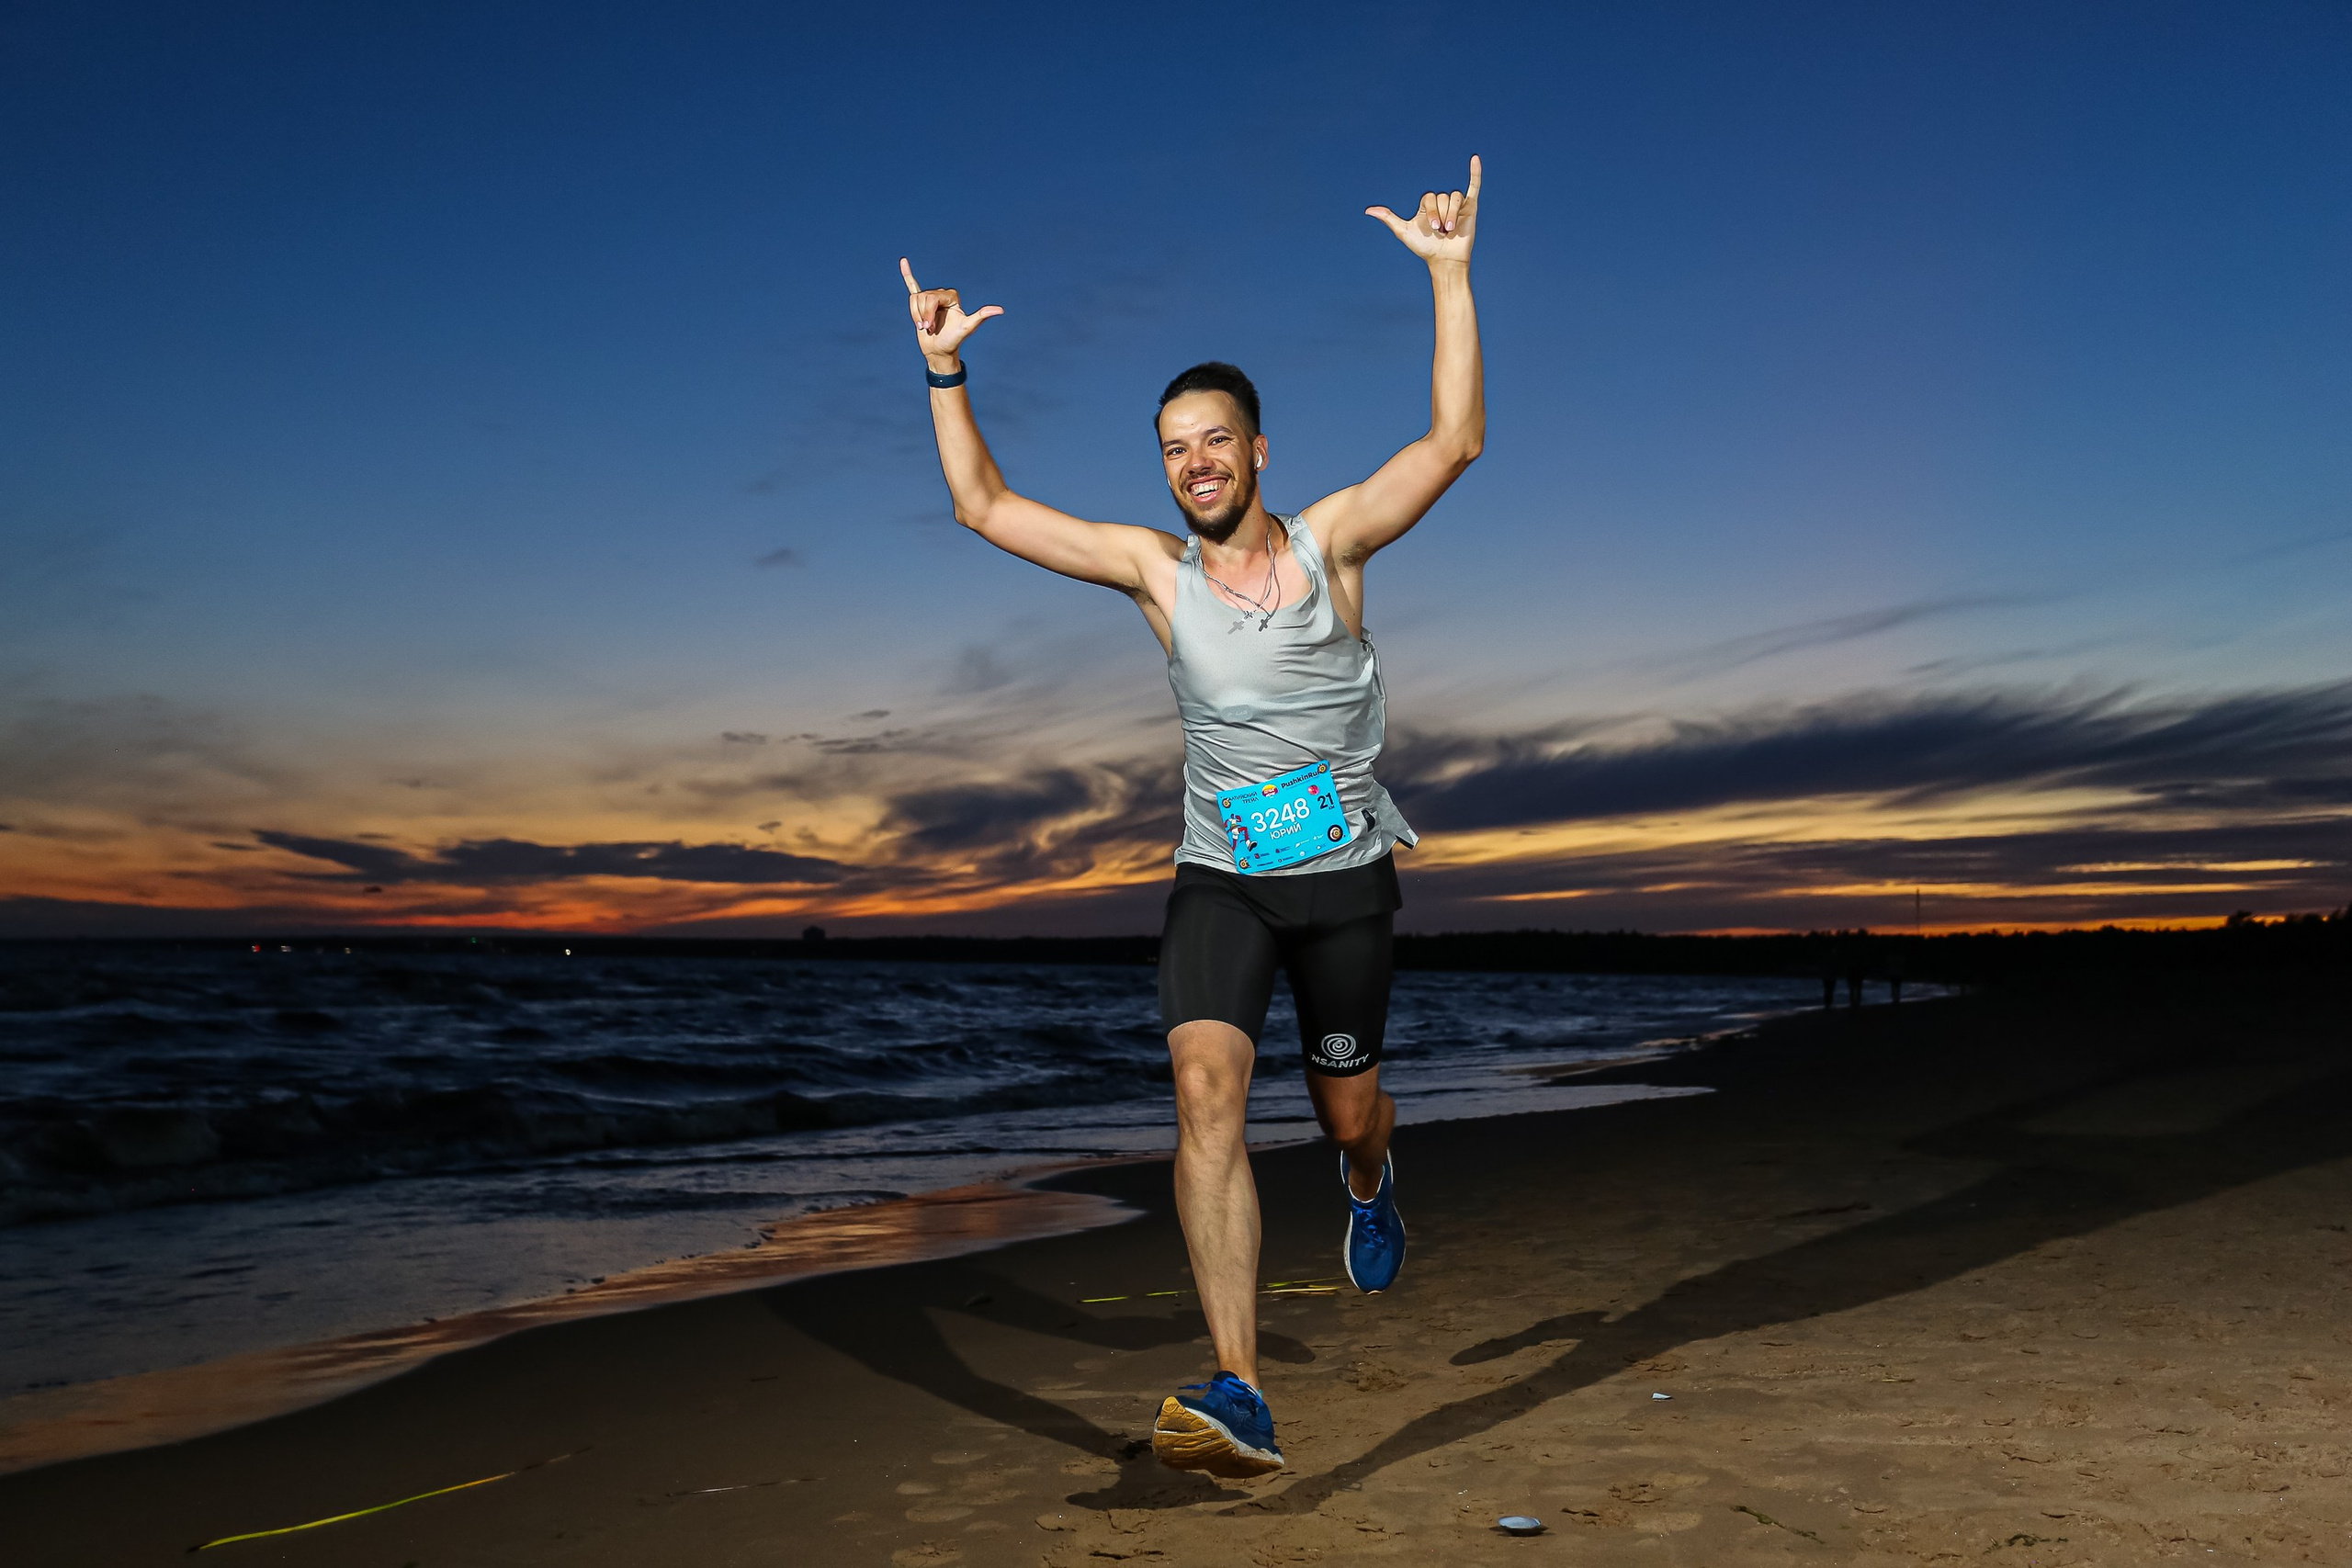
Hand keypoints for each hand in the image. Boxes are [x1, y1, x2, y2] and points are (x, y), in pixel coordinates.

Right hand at [901, 258, 1003, 368]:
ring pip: (914, 299)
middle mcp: (941, 294)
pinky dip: (907, 274)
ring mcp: (930, 299)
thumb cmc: (954, 340)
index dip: (928, 312)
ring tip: (923, 326)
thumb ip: (981, 316)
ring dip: (915, 315)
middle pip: (923, 298)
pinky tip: (903, 262)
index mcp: (952, 296)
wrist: (940, 350)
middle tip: (928, 328)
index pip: (932, 297)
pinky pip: (912, 286)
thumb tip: (1000, 310)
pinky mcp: (920, 304)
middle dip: (922, 314)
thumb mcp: (967, 327)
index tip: (931, 327)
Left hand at [1365, 155, 1480, 265]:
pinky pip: (1473, 185)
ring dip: (1451, 213)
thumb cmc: (1425, 248)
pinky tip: (1475, 159)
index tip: (1432, 227)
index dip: (1430, 210)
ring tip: (1450, 230)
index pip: (1428, 196)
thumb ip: (1389, 218)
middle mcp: (1442, 203)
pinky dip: (1476, 172)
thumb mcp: (1404, 231)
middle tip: (1441, 230)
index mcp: (1427, 206)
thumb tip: (1368, 210)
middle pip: (1441, 196)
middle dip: (1440, 214)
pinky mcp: (1470, 208)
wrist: (1445, 259)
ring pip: (1454, 197)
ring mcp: (1456, 205)